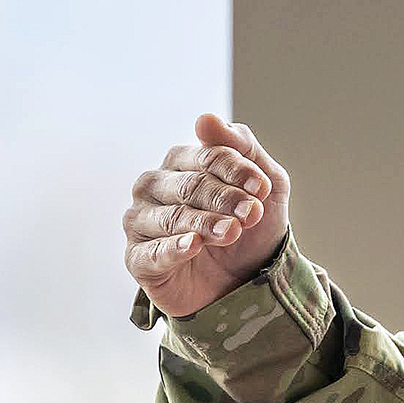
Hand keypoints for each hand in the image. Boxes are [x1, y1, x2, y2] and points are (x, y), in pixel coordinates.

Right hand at [125, 113, 292, 318]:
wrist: (246, 284)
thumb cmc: (251, 229)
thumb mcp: (265, 187)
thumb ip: (243, 148)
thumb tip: (205, 118)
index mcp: (181, 162)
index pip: (206, 156)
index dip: (236, 169)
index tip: (262, 187)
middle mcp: (154, 187)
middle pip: (189, 185)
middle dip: (225, 198)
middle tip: (252, 213)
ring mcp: (141, 222)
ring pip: (171, 217)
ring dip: (205, 223)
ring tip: (233, 231)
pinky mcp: (138, 259)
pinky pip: (153, 252)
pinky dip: (174, 248)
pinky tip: (194, 245)